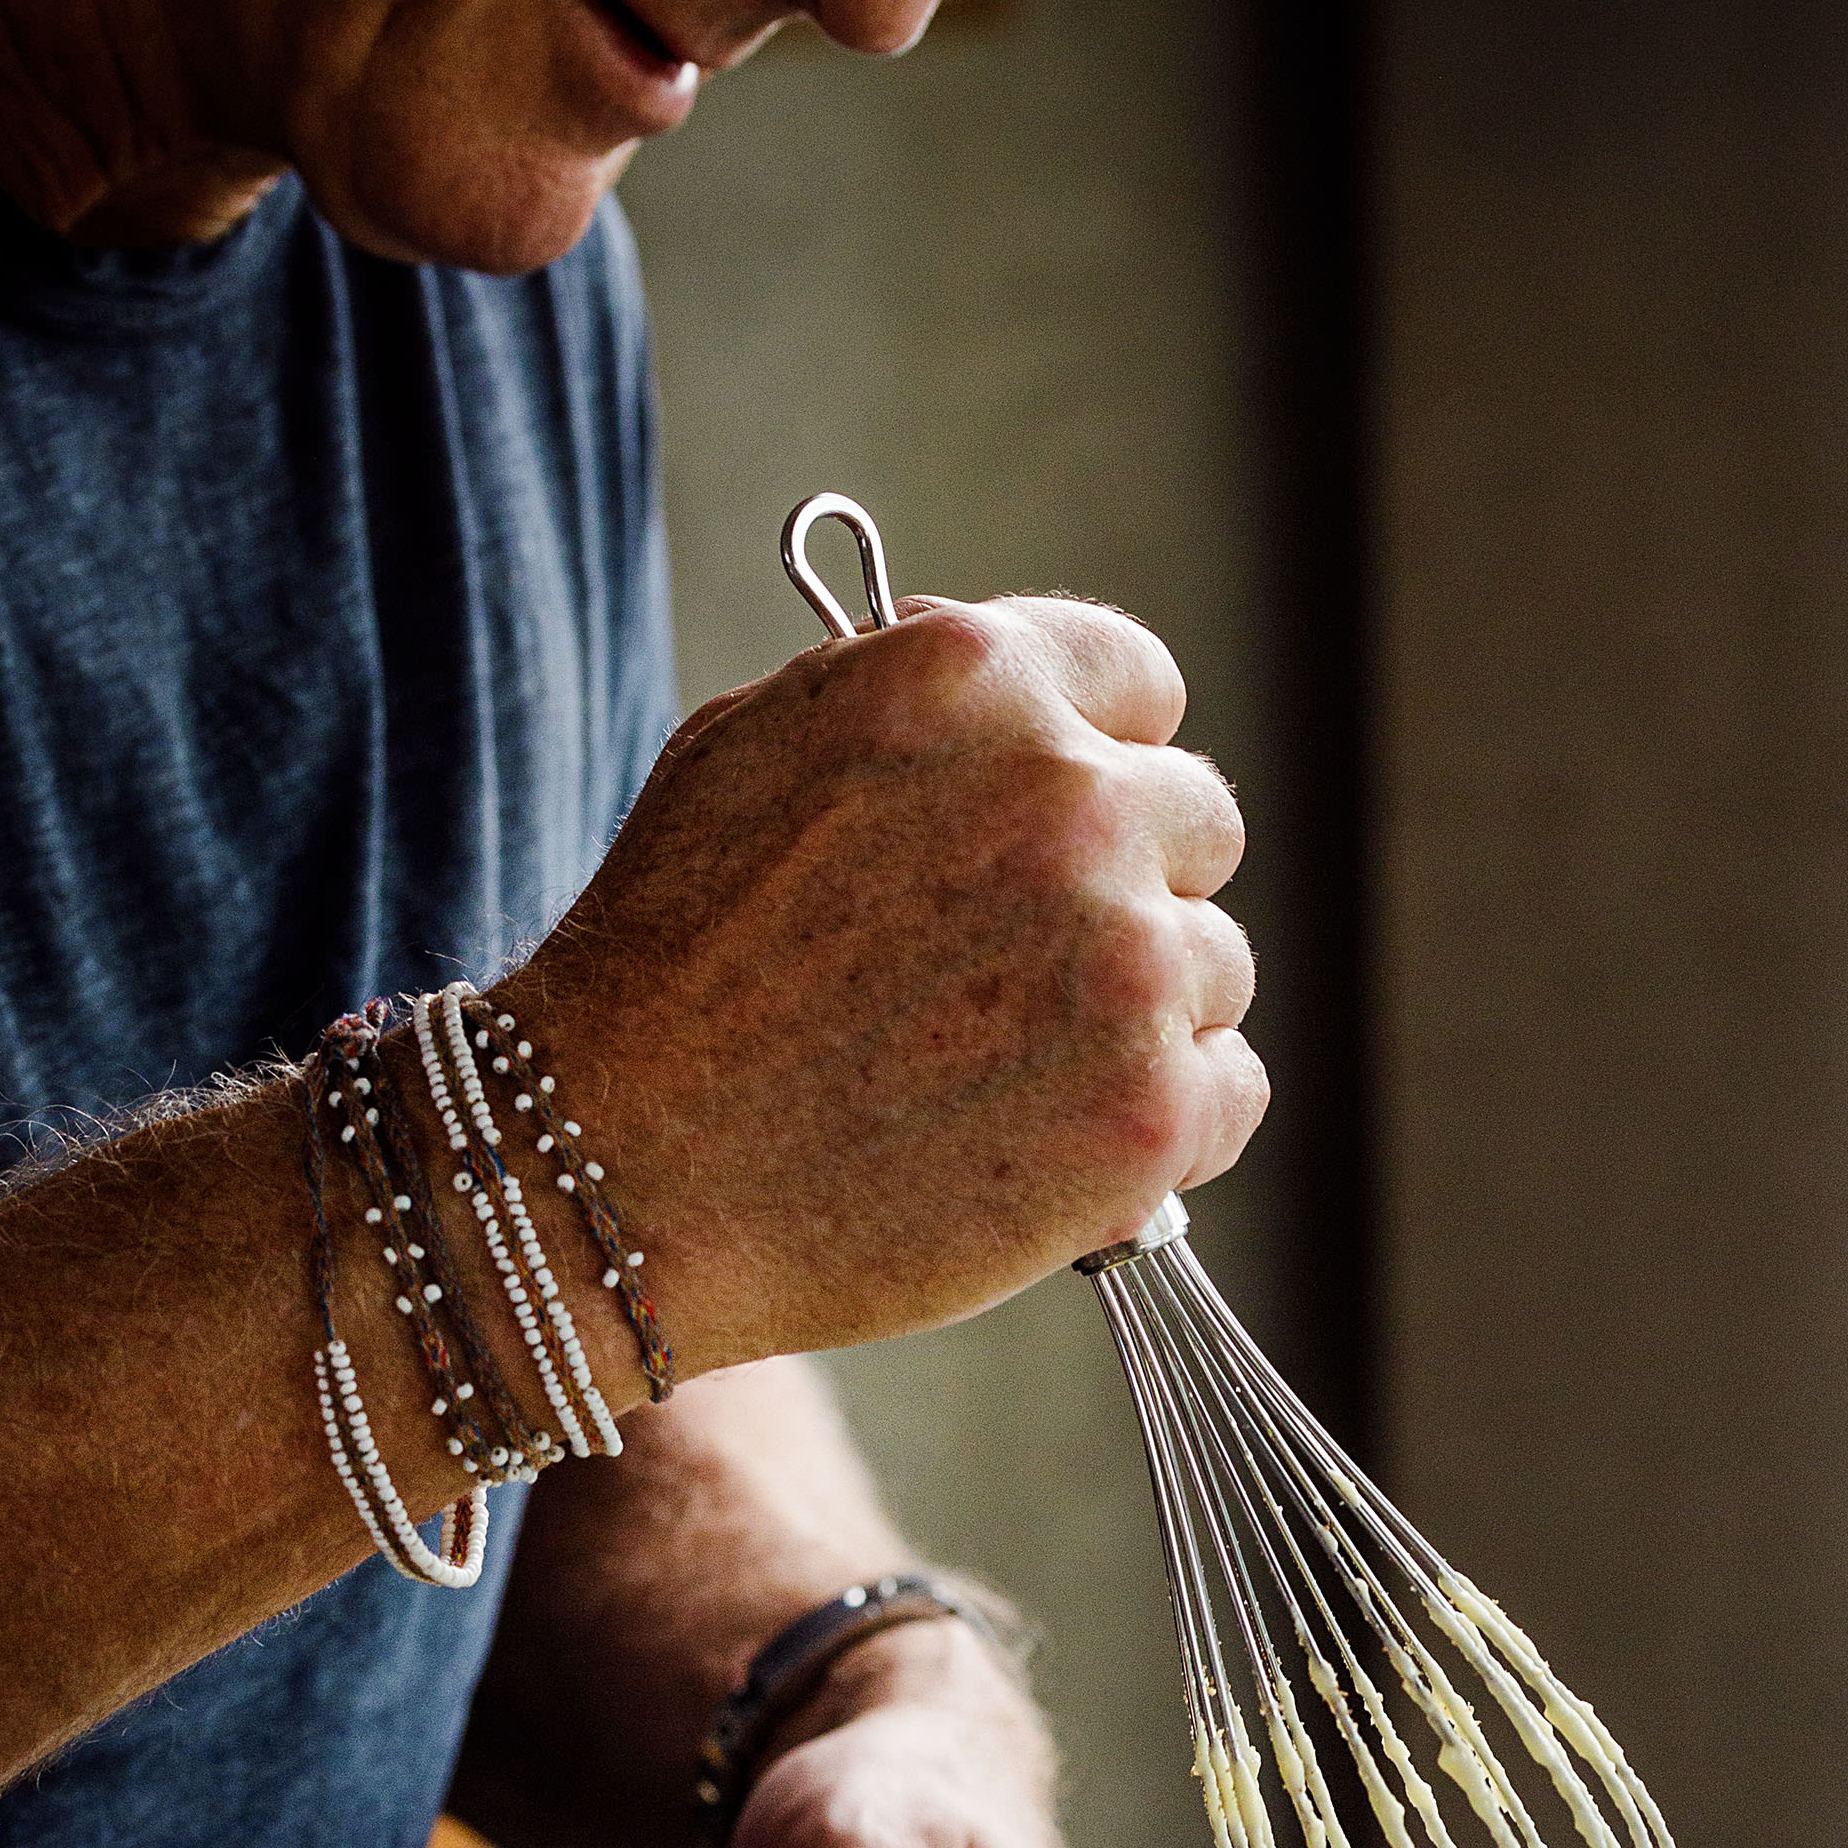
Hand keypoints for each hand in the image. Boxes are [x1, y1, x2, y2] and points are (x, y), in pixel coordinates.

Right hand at [500, 594, 1265, 1380]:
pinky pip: (1230, 1092)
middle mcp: (1073, 801)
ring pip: (1215, 966)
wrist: (618, 1166)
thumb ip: (912, 698)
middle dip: (1122, 890)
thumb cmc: (668, 964)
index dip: (1096, 761)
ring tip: (1001, 1071)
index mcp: (979, 681)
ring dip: (1138, 1015)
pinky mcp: (1149, 1113)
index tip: (1055, 833)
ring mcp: (1124, 961)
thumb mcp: (757, 744)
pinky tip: (1051, 1142)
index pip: (1142, 685)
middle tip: (1011, 975)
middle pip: (1196, 825)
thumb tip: (1031, 707)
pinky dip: (1164, 1127)